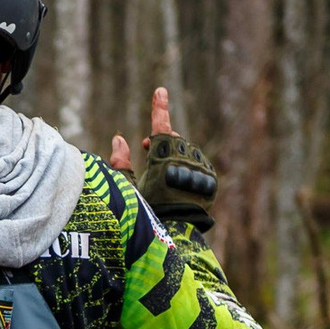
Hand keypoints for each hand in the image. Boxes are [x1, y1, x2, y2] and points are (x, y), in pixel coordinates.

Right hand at [109, 86, 216, 232]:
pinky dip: (186, 168)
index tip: (160, 91)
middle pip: (173, 139)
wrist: (175, 238)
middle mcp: (184, 161)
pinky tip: (177, 182)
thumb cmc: (146, 215)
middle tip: (146, 148)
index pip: (161, 128)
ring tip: (162, 171)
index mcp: (163, 161)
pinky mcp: (211, 179)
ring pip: (186, 151)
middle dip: (160, 141)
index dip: (159, 109)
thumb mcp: (128, 191)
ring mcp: (200, 170)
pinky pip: (198, 165)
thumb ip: (121, 164)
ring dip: (174, 154)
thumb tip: (118, 140)